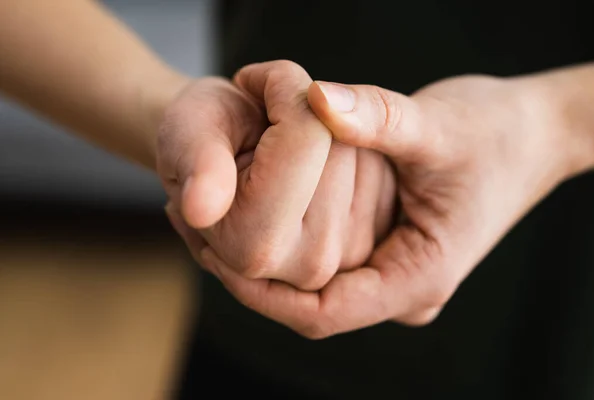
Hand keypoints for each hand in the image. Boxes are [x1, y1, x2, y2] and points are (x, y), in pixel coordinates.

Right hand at [159, 61, 394, 290]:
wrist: (223, 155)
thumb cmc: (202, 136)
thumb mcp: (189, 129)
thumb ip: (199, 165)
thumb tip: (202, 208)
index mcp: (253, 247)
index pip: (309, 136)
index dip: (284, 95)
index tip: (253, 99)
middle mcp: (304, 267)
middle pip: (343, 151)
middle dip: (309, 122)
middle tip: (265, 136)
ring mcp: (341, 260)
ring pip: (367, 160)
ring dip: (331, 140)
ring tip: (283, 157)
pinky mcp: (367, 248)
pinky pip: (382, 172)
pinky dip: (354, 156)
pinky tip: (313, 172)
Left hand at [200, 73, 578, 337]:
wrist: (534, 135)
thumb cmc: (496, 134)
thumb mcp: (437, 124)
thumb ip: (375, 116)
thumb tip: (311, 100)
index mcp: (417, 277)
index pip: (320, 314)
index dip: (258, 291)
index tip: (209, 250)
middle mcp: (403, 287)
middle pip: (308, 303)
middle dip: (248, 272)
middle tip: (194, 227)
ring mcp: (395, 272)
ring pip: (313, 283)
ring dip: (262, 256)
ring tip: (211, 216)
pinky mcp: (388, 251)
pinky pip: (326, 259)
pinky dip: (287, 237)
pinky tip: (255, 204)